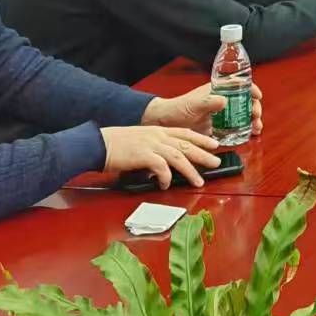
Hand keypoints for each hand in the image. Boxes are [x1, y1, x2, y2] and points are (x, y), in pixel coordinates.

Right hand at [99, 125, 220, 187]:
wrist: (98, 143)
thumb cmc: (116, 143)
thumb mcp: (140, 139)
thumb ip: (154, 147)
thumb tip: (163, 162)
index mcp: (158, 130)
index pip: (185, 133)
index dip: (201, 138)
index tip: (214, 144)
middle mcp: (158, 136)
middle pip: (186, 144)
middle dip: (203, 154)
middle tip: (216, 161)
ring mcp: (151, 145)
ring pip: (178, 156)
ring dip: (190, 170)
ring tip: (199, 181)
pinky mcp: (143, 155)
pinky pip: (161, 167)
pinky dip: (166, 177)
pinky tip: (167, 185)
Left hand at [143, 82, 263, 137]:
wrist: (165, 124)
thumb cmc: (178, 108)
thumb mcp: (194, 103)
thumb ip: (208, 102)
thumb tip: (224, 101)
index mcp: (218, 90)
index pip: (240, 85)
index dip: (251, 89)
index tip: (258, 96)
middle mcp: (222, 101)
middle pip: (245, 102)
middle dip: (254, 109)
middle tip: (256, 117)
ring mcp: (221, 115)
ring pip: (242, 116)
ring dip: (252, 121)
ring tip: (255, 129)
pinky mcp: (218, 128)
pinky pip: (234, 129)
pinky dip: (243, 132)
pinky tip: (247, 137)